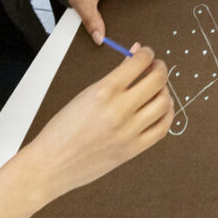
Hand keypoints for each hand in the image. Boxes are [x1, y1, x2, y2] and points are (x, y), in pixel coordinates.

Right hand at [22, 44, 173, 200]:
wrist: (51, 164)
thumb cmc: (62, 130)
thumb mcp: (86, 95)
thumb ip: (114, 76)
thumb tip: (134, 55)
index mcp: (104, 92)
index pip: (140, 62)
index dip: (147, 53)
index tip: (146, 54)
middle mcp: (119, 110)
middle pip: (158, 80)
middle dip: (160, 68)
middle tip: (156, 68)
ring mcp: (128, 132)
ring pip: (164, 103)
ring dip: (165, 91)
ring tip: (156, 90)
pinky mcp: (133, 150)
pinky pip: (162, 128)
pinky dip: (166, 115)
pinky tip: (160, 110)